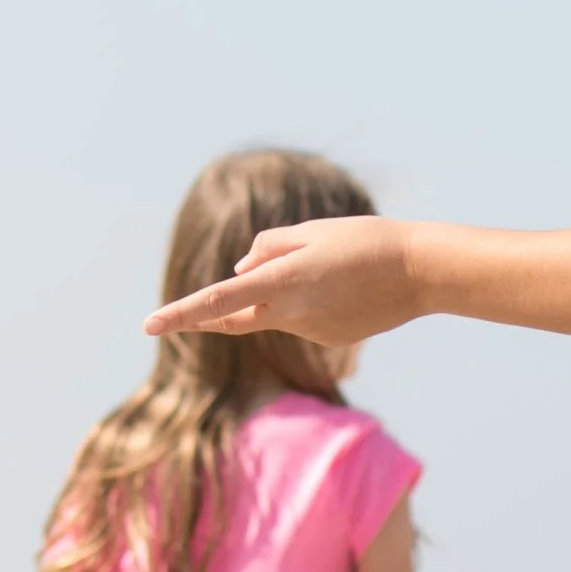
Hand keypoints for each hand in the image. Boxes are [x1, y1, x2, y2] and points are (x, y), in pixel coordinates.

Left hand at [143, 216, 420, 344]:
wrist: (422, 272)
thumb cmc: (364, 241)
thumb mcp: (310, 232)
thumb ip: (266, 249)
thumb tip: (238, 274)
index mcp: (281, 282)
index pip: (218, 301)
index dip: (181, 313)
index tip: (148, 325)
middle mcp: (291, 312)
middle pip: (235, 316)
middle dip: (208, 316)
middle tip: (177, 318)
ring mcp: (311, 330)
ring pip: (276, 310)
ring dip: (284, 291)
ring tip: (333, 265)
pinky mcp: (331, 339)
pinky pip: (305, 317)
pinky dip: (312, 302)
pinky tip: (348, 287)